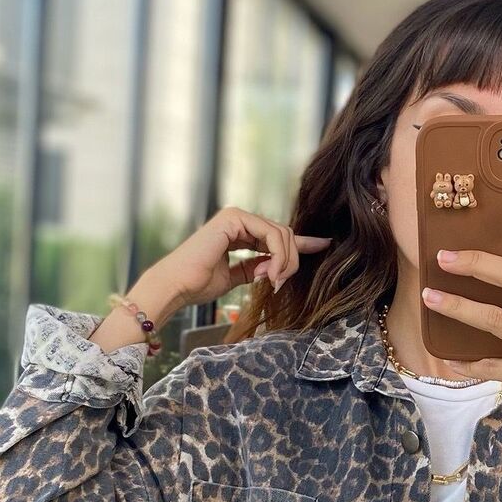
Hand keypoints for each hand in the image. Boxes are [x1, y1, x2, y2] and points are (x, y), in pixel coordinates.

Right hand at [157, 206, 331, 306]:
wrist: (177, 286)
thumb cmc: (198, 284)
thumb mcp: (235, 277)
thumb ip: (256, 268)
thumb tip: (277, 268)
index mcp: (238, 231)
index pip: (276, 235)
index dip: (301, 242)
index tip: (324, 245)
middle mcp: (238, 219)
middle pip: (284, 235)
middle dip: (291, 261)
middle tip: (279, 284)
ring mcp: (236, 216)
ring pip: (281, 234)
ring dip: (284, 261)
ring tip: (273, 282)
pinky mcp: (234, 218)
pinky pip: (271, 234)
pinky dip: (277, 256)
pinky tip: (270, 272)